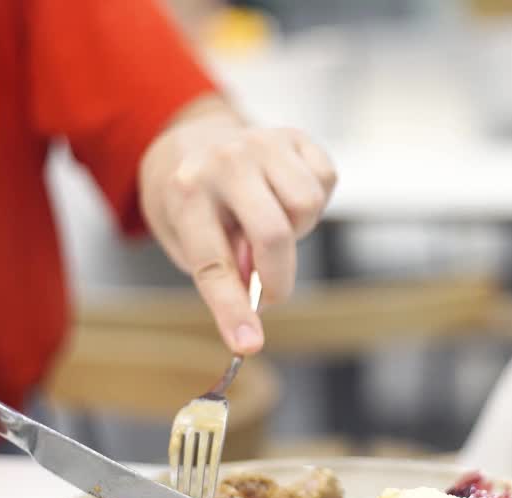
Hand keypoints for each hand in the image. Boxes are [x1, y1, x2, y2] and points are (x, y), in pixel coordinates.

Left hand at [140, 97, 336, 353]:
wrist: (192, 141)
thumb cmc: (190, 203)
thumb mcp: (184, 240)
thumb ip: (222, 269)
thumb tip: (259, 298)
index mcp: (185, 192)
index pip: (214, 264)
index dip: (233, 310)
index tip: (249, 345)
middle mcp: (225, 161)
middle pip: (274, 235)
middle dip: (278, 279)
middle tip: (268, 292)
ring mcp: (262, 143)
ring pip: (307, 206)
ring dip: (296, 231)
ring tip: (269, 225)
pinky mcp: (294, 137)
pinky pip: (326, 181)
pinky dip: (313, 203)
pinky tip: (285, 198)